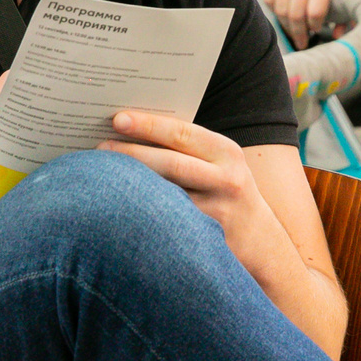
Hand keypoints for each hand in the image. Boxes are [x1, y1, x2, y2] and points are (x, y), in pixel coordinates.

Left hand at [105, 110, 283, 266]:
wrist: (261, 242)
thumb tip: (130, 129)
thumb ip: (187, 148)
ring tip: (100, 175)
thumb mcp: (219, 163)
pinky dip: (140, 213)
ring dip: (131, 185)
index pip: (183, 133)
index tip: (117, 119)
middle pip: (171, 163)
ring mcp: (216, 212)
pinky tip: (116, 207)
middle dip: (132, 154)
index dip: (149, 125)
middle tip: (99, 147)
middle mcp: (226, 179)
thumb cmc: (225, 191)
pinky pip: (166, 223)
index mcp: (226, 152)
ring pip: (166, 195)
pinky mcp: (205, 239)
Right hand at [263, 0, 348, 47]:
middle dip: (298, 32)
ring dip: (286, 25)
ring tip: (293, 30)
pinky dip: (274, 11)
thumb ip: (347, 13)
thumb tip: (338, 35)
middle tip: (301, 41)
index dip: (314, 25)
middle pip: (296, 14)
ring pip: (280, 9)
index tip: (316, 30)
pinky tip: (284, 14)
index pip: (315, 12)